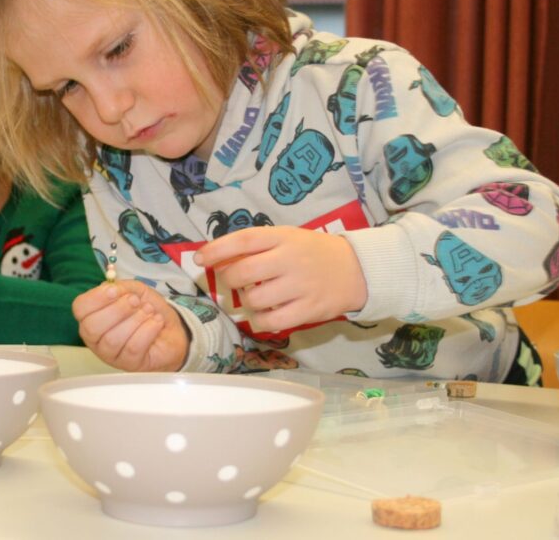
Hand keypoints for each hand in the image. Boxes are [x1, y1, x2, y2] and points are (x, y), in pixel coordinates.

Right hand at [72, 280, 188, 371]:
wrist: (171, 331)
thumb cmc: (147, 310)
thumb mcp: (135, 291)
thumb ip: (121, 287)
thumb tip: (111, 289)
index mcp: (92, 316)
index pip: (80, 308)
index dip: (96, 298)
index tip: (116, 291)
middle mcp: (96, 338)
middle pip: (92, 327)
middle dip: (117, 310)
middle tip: (136, 301)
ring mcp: (111, 354)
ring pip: (113, 339)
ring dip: (135, 320)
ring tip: (149, 311)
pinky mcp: (129, 364)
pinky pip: (133, 347)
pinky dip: (148, 330)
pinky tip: (156, 322)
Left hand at [193, 226, 367, 331]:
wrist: (357, 269)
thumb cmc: (312, 252)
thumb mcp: (287, 238)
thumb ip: (255, 246)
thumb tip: (215, 259)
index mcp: (283, 237)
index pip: (243, 241)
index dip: (217, 250)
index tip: (200, 259)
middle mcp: (290, 259)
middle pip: (242, 273)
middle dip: (230, 280)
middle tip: (236, 282)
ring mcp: (300, 285)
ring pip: (254, 300)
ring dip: (247, 302)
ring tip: (258, 297)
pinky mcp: (309, 310)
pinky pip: (271, 322)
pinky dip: (261, 321)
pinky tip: (265, 314)